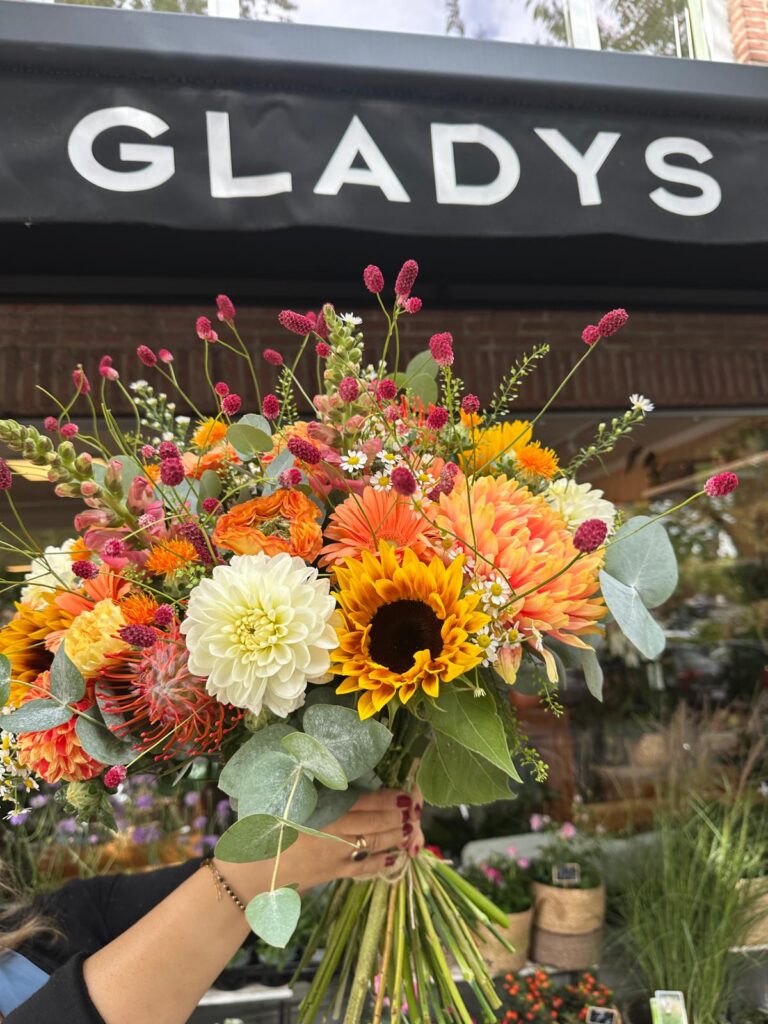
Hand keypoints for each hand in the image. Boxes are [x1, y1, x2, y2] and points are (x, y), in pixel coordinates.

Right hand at [275, 788, 424, 890]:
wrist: (247, 876)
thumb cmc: (260, 830)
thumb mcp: (282, 801)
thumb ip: (310, 789)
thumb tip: (335, 774)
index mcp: (319, 812)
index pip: (362, 803)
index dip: (387, 798)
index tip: (405, 792)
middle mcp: (331, 834)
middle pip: (374, 823)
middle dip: (398, 816)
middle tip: (417, 808)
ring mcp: (334, 857)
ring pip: (373, 844)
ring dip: (396, 835)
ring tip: (412, 828)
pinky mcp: (332, 874)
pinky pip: (364, 868)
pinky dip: (382, 862)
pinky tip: (396, 857)